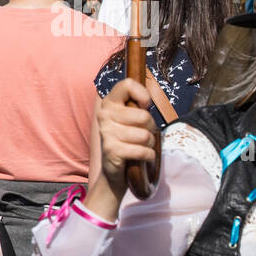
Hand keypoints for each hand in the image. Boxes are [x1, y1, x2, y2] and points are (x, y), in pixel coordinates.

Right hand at [94, 78, 156, 201]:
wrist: (115, 170)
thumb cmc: (130, 141)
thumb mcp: (133, 119)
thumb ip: (139, 106)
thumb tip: (148, 99)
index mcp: (110, 102)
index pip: (127, 85)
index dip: (143, 95)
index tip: (145, 106)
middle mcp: (104, 115)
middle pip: (143, 116)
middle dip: (151, 128)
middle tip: (144, 134)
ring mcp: (106, 133)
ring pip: (145, 135)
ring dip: (150, 143)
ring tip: (142, 146)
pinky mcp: (111, 150)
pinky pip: (142, 150)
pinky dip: (148, 155)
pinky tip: (142, 157)